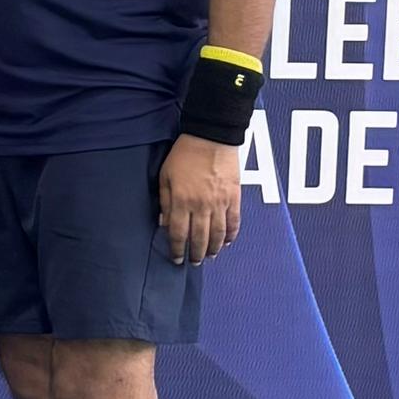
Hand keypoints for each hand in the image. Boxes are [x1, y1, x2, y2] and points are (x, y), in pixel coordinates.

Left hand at [159, 135, 241, 265]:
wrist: (211, 136)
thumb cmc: (184, 154)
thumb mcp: (165, 176)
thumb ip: (165, 202)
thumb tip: (164, 224)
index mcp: (182, 201)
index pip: (179, 234)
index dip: (177, 250)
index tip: (176, 259)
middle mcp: (201, 206)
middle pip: (200, 239)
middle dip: (196, 254)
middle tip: (194, 262)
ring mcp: (220, 203)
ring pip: (218, 234)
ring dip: (214, 249)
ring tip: (210, 256)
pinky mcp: (234, 197)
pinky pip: (234, 221)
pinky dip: (231, 235)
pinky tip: (227, 242)